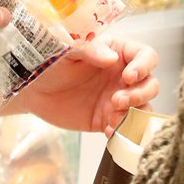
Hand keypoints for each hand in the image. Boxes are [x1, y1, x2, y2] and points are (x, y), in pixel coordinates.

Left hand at [16, 37, 158, 134]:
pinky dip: (124, 132)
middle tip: (117, 100)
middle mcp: (122, 76)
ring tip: (113, 118)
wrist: (32, 89)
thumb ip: (89, 51)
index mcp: (117, 52)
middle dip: (140, 95)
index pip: (146, 56)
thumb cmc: (49, 61)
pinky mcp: (108, 120)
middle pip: (151, 84)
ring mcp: (118, 99)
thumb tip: (112, 58)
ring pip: (144, 108)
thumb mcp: (67, 52)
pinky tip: (109, 131)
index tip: (128, 77)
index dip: (143, 67)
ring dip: (135, 115)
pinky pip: (127, 128)